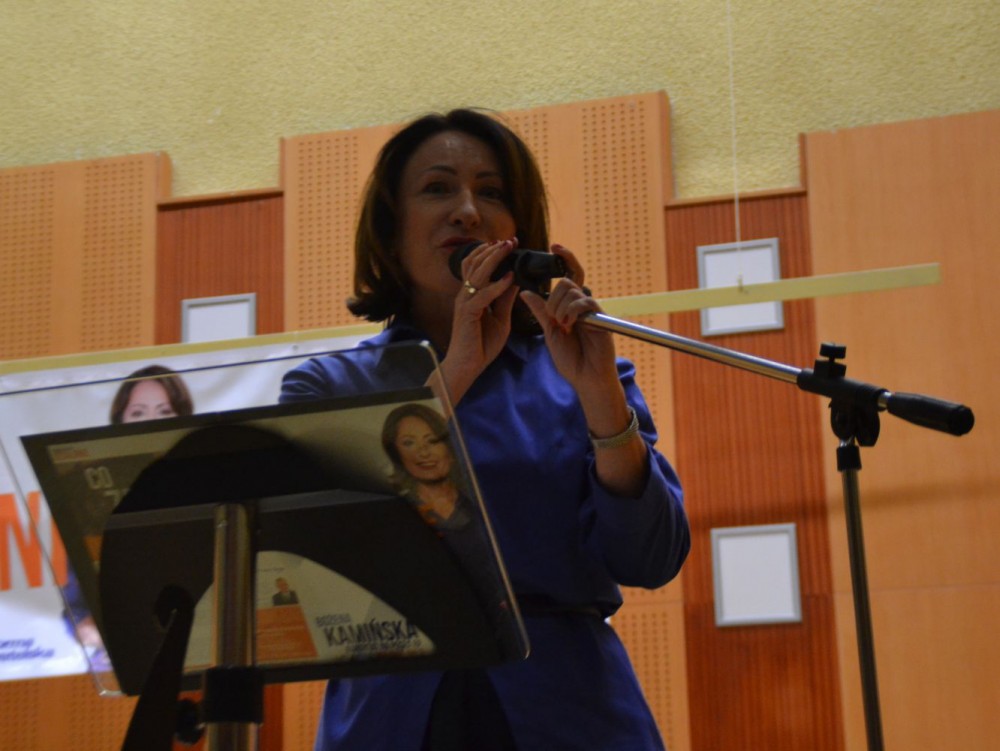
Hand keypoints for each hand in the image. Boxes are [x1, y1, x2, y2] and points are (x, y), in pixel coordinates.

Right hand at [440, 239, 519, 402]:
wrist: (467, 366)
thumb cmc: (481, 345)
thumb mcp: (500, 319)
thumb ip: (505, 300)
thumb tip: (515, 281)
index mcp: (472, 295)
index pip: (478, 266)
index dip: (490, 252)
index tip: (508, 243)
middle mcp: (466, 295)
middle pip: (476, 263)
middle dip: (493, 249)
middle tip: (510, 240)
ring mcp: (465, 302)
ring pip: (477, 273)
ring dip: (494, 259)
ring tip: (508, 248)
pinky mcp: (468, 313)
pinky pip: (483, 295)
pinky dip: (497, 285)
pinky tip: (509, 278)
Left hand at [521, 244, 647, 496]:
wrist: (586, 378)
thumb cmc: (570, 359)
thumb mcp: (549, 333)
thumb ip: (540, 312)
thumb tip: (525, 292)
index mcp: (568, 306)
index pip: (565, 277)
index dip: (564, 258)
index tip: (554, 245)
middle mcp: (581, 305)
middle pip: (566, 283)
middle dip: (554, 298)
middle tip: (554, 319)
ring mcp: (592, 310)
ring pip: (573, 291)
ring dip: (561, 307)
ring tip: (562, 326)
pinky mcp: (600, 318)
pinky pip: (585, 302)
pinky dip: (573, 311)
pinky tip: (570, 325)